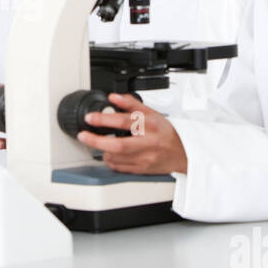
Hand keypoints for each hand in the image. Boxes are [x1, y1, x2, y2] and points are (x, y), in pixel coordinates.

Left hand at [74, 93, 188, 175]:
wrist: (184, 153)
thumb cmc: (167, 133)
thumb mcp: (152, 113)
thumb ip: (131, 104)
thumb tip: (114, 97)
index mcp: (151, 126)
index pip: (125, 121)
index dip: (105, 119)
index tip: (90, 118)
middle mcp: (149, 143)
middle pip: (118, 145)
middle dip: (96, 141)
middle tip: (83, 136)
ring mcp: (146, 159)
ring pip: (117, 158)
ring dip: (103, 151)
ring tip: (99, 143)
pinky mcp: (143, 170)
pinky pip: (120, 168)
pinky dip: (111, 161)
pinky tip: (110, 154)